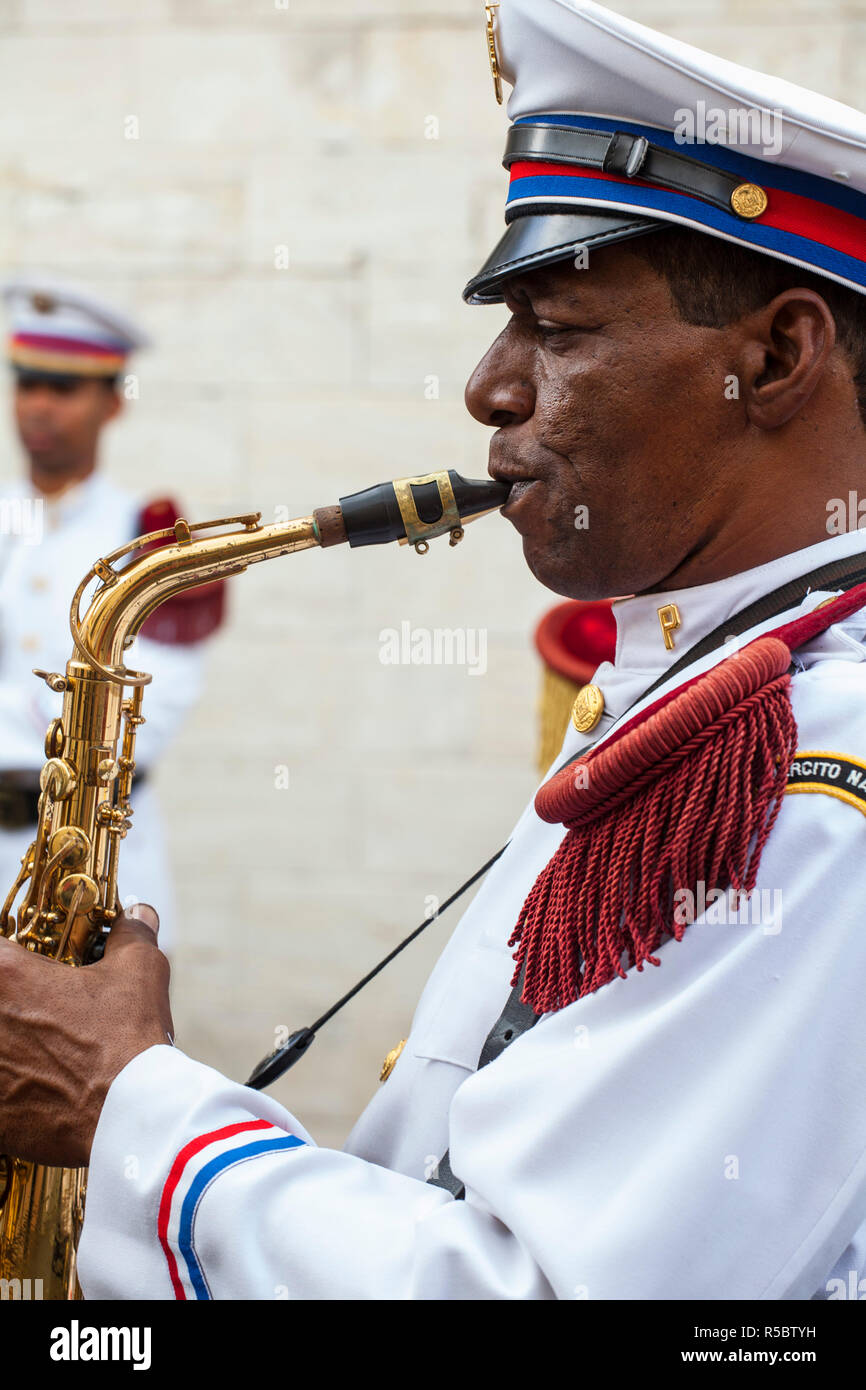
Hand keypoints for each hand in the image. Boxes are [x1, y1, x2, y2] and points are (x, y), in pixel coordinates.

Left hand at [0, 904, 172, 1167]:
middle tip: (32, 1018)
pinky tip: (30, 1091)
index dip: (4, 962)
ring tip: (32, 1057)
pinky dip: (8, 1090)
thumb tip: (138, 915)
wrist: (129, 1115)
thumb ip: (131, 935)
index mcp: (5, 974)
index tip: (17, 975)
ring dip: (6, 1048)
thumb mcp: (139, 972)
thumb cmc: (127, 1039)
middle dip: (7, 1008)